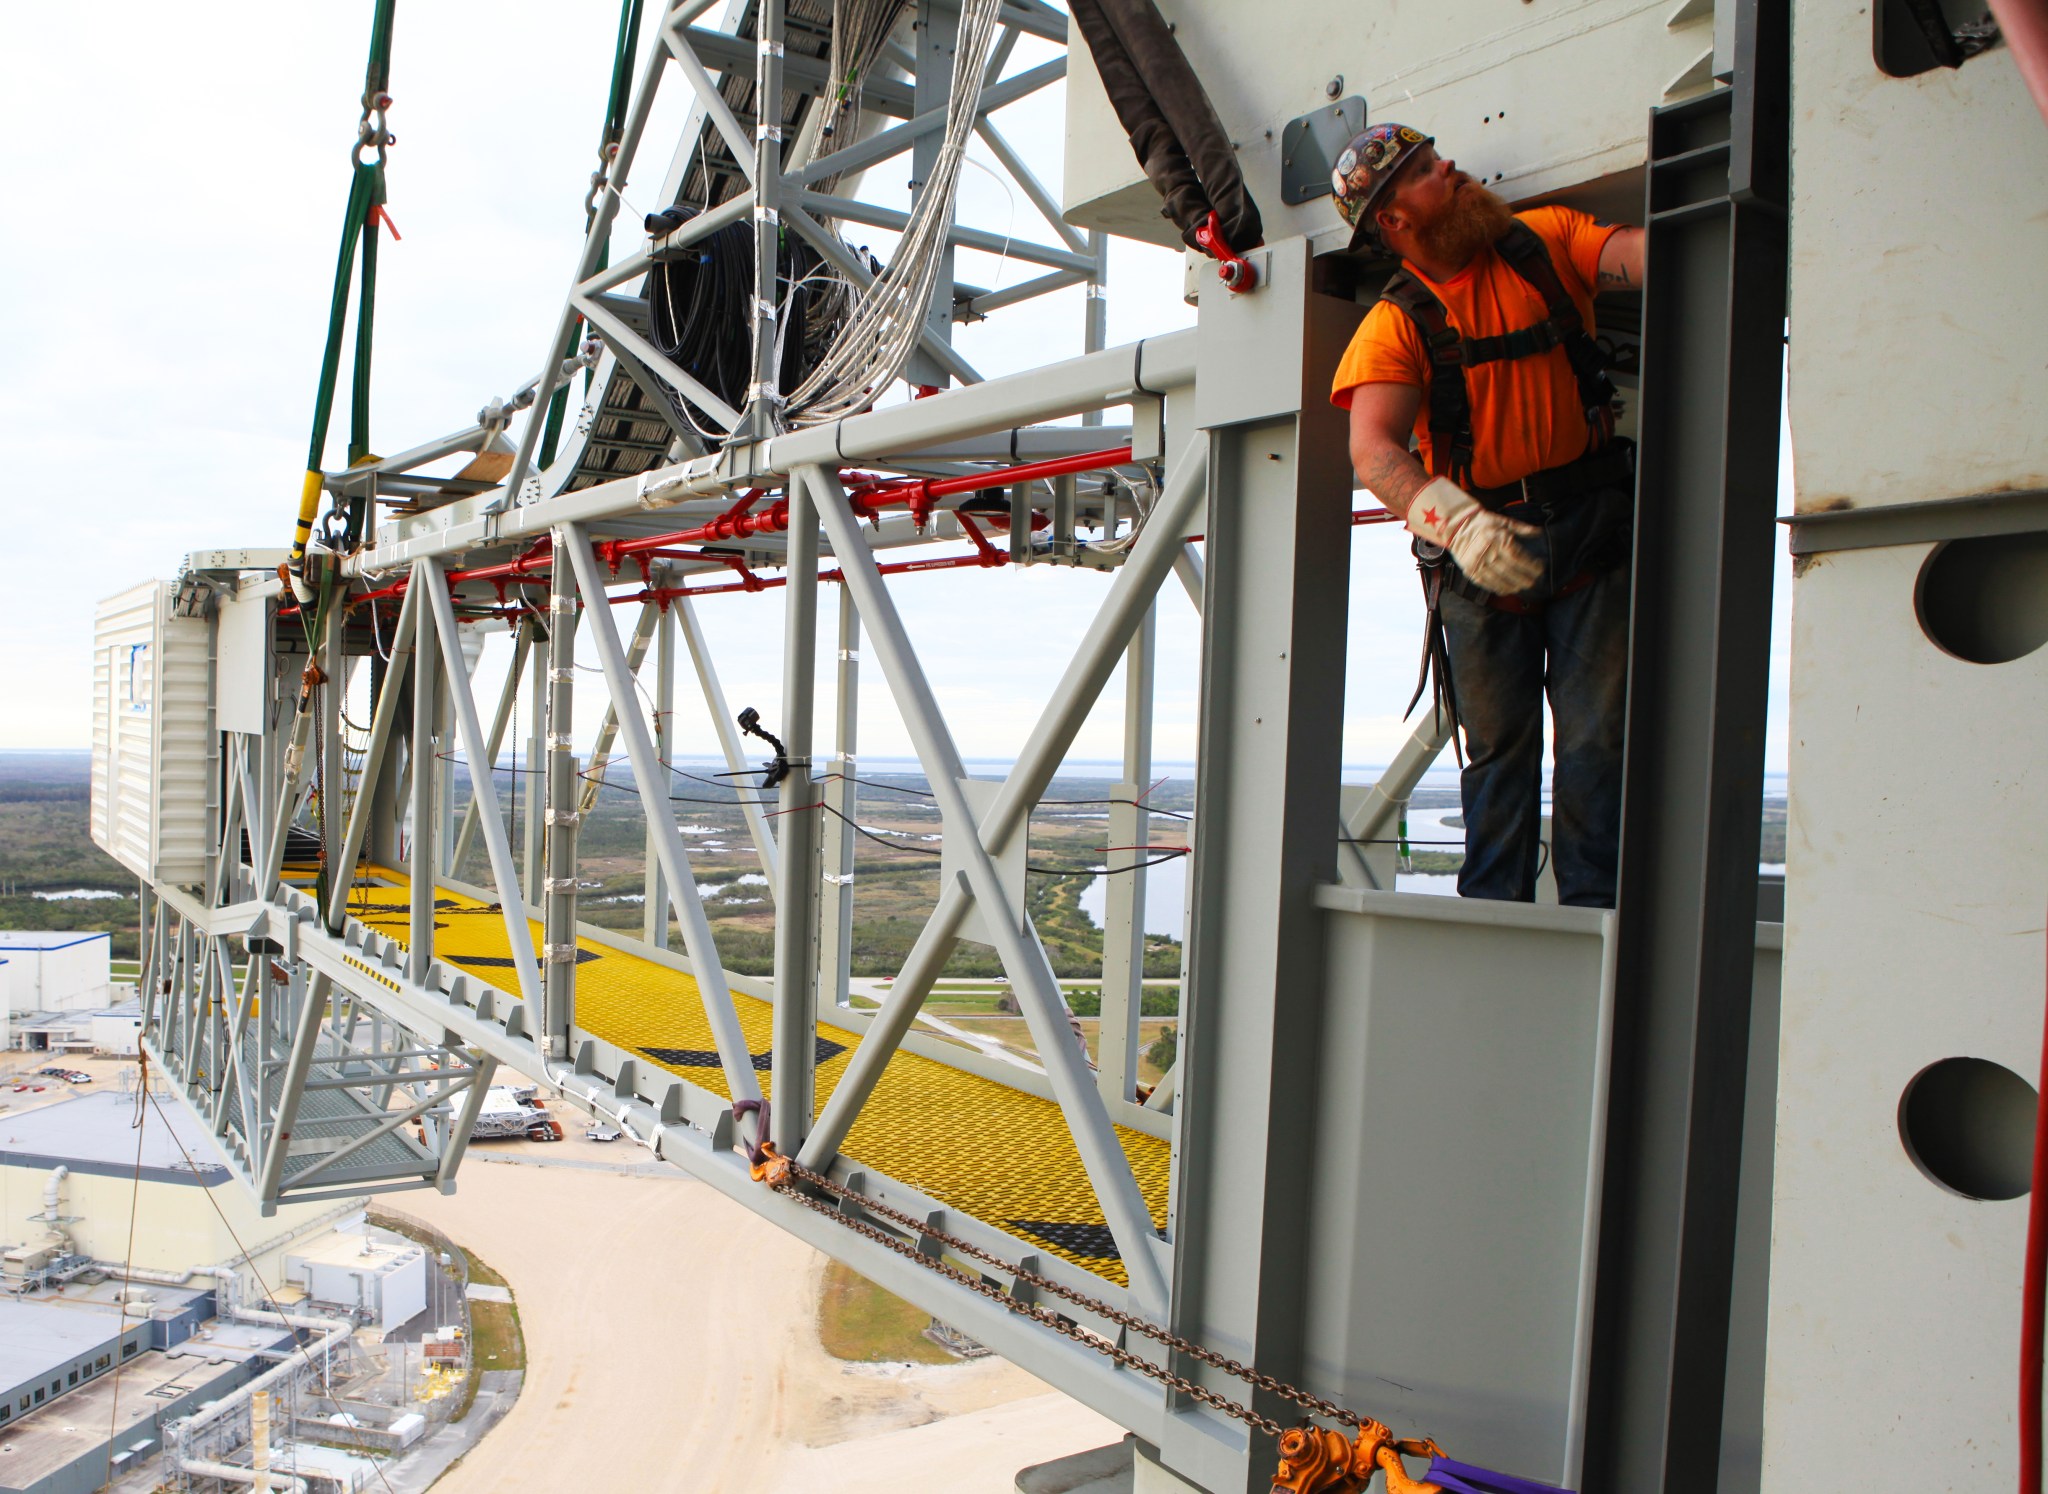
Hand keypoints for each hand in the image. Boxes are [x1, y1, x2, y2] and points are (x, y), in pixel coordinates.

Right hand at [1403, 476, 1542, 594]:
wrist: (1456, 526)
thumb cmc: (1482, 523)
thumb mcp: (1503, 521)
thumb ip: (1522, 528)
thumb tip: (1539, 533)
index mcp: (1498, 539)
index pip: (1519, 557)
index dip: (1531, 565)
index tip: (1540, 568)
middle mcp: (1488, 553)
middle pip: (1511, 570)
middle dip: (1525, 578)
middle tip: (1534, 581)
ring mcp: (1478, 564)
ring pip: (1499, 579)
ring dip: (1513, 585)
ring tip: (1522, 587)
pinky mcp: (1471, 571)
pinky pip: (1486, 583)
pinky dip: (1498, 588)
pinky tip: (1506, 589)